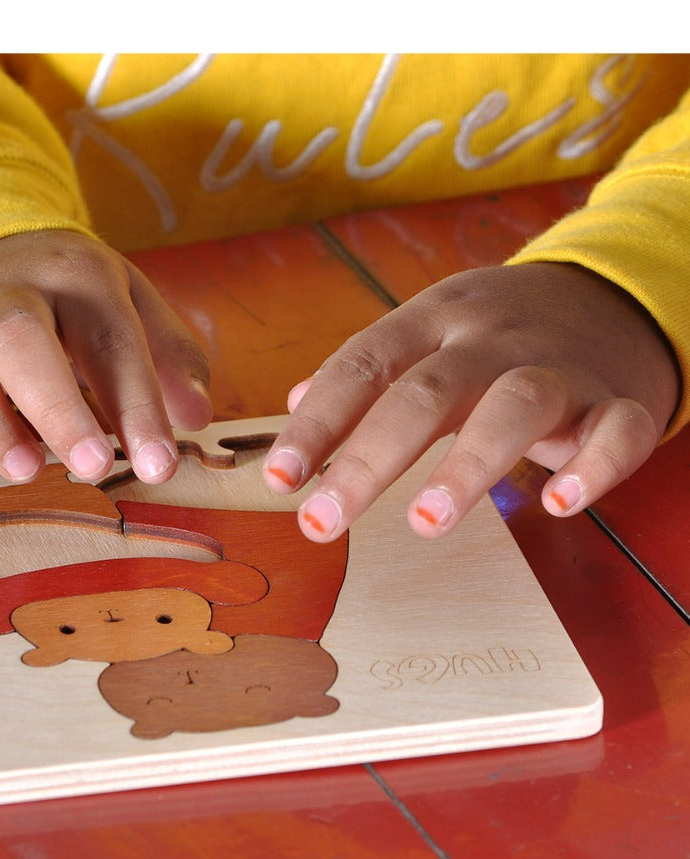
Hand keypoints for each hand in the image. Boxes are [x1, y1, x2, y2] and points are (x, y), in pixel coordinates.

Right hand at [0, 230, 211, 483]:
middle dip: (57, 408)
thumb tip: (196, 418)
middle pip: (19, 336)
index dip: (137, 407)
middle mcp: (9, 287)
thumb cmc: (74, 304)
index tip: (159, 467)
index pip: (110, 338)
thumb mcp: (133, 310)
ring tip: (25, 470)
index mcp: (77, 273)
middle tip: (92, 468)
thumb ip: (171, 358)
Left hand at [263, 262, 678, 539]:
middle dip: (367, 461)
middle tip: (322, 522)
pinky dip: (594, 467)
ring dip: (467, 467)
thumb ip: (363, 372)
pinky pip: (615, 430)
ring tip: (424, 523)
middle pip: (424, 393)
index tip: (280, 479)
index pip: (362, 366)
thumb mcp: (424, 334)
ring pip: (514, 406)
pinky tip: (559, 504)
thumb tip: (294, 402)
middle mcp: (489, 340)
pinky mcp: (617, 400)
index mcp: (432, 320)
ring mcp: (558, 368)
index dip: (317, 424)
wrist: (609, 297)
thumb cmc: (493, 335)